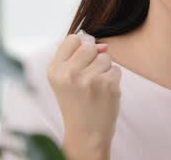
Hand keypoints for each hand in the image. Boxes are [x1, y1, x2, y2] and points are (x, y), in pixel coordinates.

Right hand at [47, 34, 120, 158]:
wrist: (86, 131)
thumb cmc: (76, 101)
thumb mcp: (65, 79)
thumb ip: (78, 56)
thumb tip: (103, 45)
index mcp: (54, 70)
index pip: (72, 39)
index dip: (80, 47)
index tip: (79, 62)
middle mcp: (69, 73)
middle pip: (90, 46)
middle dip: (93, 57)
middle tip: (87, 78)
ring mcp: (89, 79)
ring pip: (105, 57)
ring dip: (104, 69)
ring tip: (95, 86)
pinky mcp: (107, 84)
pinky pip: (116, 69)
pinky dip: (113, 78)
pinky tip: (103, 92)